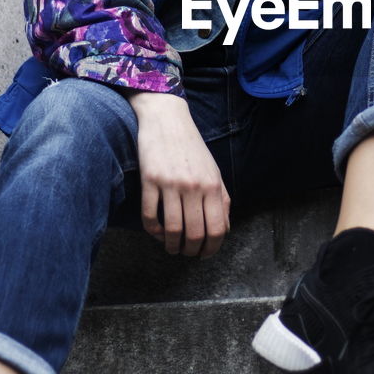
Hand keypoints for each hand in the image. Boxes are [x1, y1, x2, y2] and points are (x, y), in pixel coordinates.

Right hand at [127, 91, 230, 257]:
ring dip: (171, 245)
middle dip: (190, 251)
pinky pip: (149, 216)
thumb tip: (225, 229)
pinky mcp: (149, 180)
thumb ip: (222, 199)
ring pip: (172, 229)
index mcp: (213, 185)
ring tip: (170, 247)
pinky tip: (156, 232)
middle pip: (195, 233)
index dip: (212, 248)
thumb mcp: (214, 170)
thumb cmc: (191, 147)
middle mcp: (194, 186)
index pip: (217, 228)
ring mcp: (170, 183)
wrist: (167, 118)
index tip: (204, 254)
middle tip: (186, 253)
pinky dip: (152, 231)